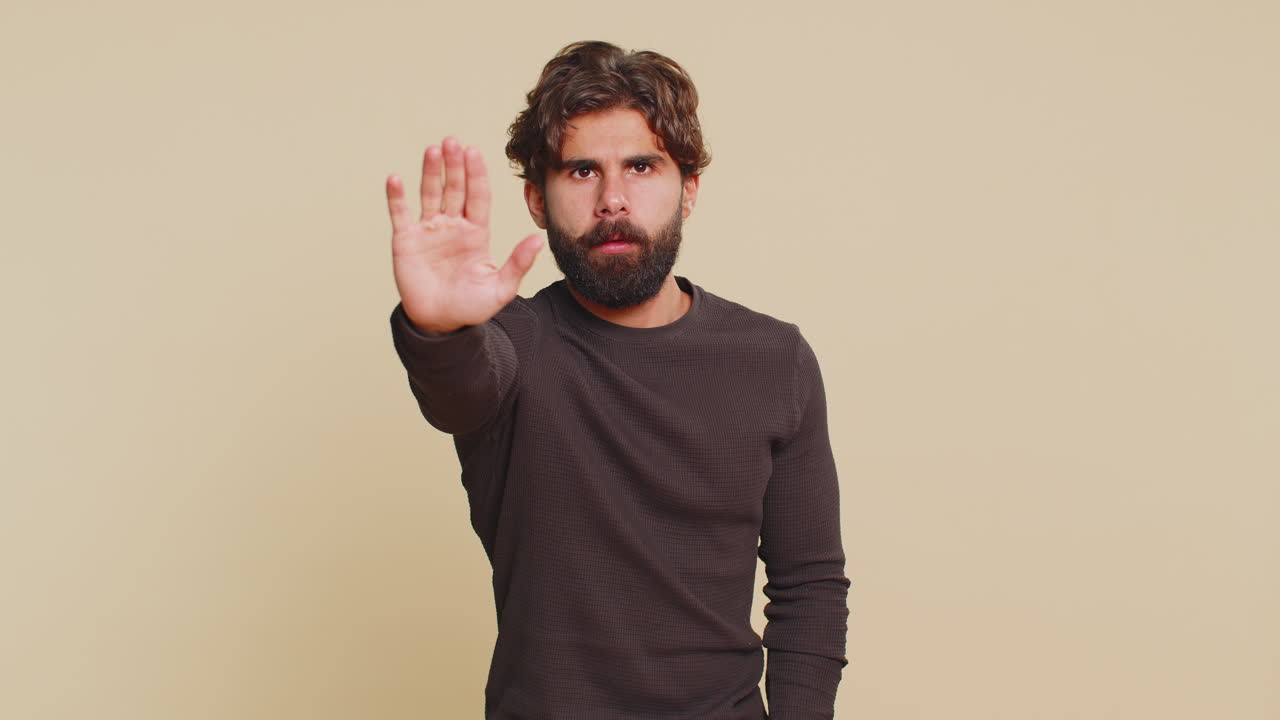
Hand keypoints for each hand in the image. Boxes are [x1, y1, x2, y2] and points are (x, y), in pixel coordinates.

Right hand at [386, 137, 543, 333]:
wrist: (440, 323)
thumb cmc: (471, 307)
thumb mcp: (500, 288)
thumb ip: (518, 263)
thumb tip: (537, 239)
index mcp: (476, 232)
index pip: (477, 196)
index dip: (476, 174)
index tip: (474, 152)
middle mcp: (453, 225)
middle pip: (455, 188)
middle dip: (454, 165)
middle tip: (453, 141)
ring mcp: (428, 230)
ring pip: (430, 194)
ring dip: (431, 172)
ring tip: (433, 150)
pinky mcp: (406, 240)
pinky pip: (400, 214)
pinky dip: (396, 197)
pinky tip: (396, 179)